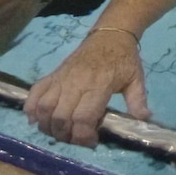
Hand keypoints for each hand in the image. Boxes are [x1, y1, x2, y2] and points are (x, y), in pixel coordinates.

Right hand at [24, 29, 149, 146]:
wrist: (110, 34)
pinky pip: (35, 92)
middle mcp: (76, 81)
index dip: (83, 136)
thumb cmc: (124, 58)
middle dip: (66, 135)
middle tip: (76, 137)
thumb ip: (138, 100)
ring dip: (48, 125)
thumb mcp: (136, 78)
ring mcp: (62, 77)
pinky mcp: (54, 74)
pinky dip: (31, 108)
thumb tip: (144, 119)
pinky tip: (37, 118)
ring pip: (44, 107)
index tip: (92, 141)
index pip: (82, 117)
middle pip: (60, 117)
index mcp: (99, 84)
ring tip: (59, 131)